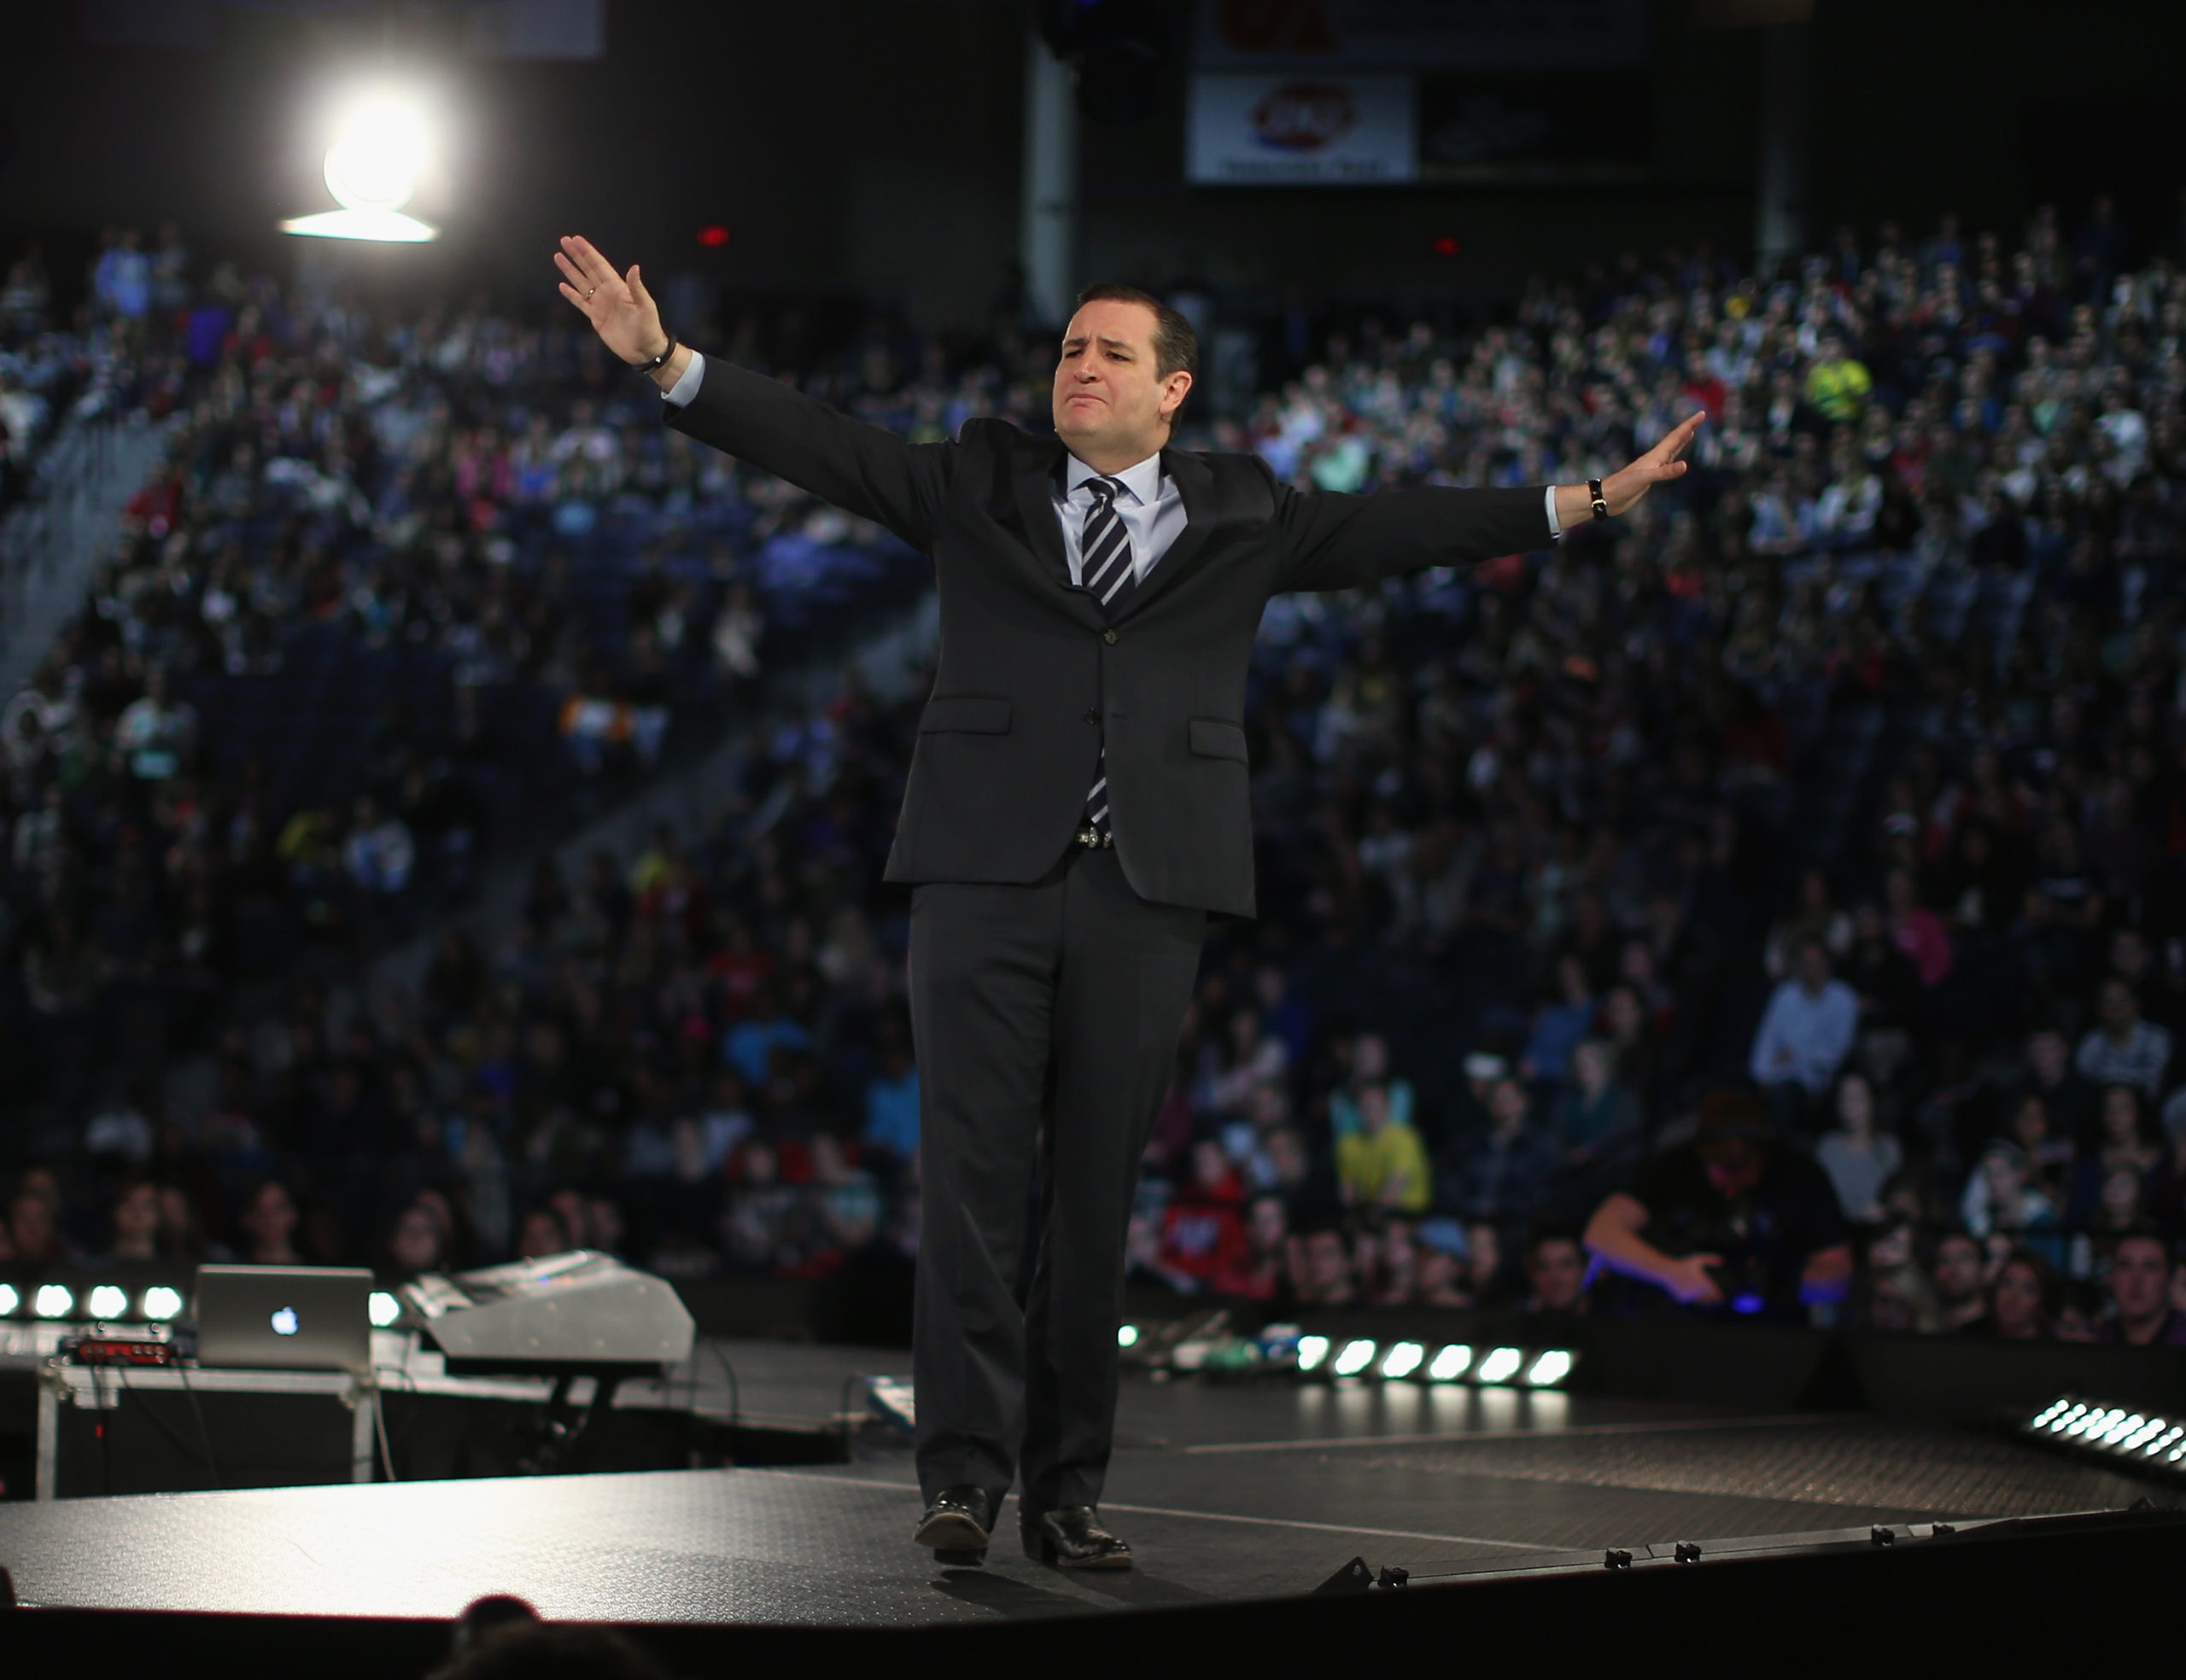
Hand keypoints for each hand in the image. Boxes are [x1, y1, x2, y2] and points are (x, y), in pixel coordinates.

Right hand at [554, 234, 667, 366]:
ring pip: (581, 283)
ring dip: (570, 270)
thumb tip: (634, 267)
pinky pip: (581, 303)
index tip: (576, 239)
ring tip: (559, 257)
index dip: (588, 252)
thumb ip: (637, 288)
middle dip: (576, 255)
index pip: (599, 265)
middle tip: (564, 241)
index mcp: (618, 287)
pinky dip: (571, 294)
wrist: (644, 351)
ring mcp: (600, 305)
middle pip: (588, 270)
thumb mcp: (645, 306)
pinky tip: (563, 285)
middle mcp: (607, 293)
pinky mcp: (596, 318)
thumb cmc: (649, 328)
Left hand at [1602, 411, 1704, 514]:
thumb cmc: (1623, 486)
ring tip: (1690, 433)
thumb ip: (1665, 472)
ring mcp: (1652, 467)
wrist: (1607, 497)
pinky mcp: (1650, 477)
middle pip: (1675, 440)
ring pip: (1671, 450)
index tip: (1702, 413)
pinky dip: (1675, 458)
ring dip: (1681, 441)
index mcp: (1655, 456)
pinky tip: (1676, 459)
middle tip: (1700, 417)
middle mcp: (1655, 458)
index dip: (1689, 425)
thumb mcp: (1645, 478)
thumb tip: (1685, 465)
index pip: (1676, 436)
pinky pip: (1667, 464)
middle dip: (1688, 428)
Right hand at [1663, 1252, 1723, 1305]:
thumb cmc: (1683, 1264)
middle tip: (1716, 1301)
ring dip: (1704, 1302)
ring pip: (1701, 1302)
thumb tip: (1723, 1261)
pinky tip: (1687, 1291)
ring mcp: (1689, 1296)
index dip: (1720, 1297)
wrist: (1667, 1271)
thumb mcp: (1697, 1259)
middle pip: (1710, 1300)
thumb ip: (1711, 1259)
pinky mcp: (1683, 1300)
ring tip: (1701, 1295)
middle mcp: (1697, 1291)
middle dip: (1714, 1301)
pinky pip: (1690, 1301)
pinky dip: (1691, 1299)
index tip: (1723, 1298)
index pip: (1716, 1294)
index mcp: (1703, 1282)